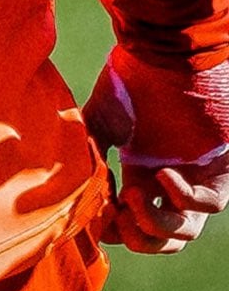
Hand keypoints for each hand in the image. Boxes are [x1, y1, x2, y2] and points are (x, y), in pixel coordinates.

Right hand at [84, 47, 228, 253]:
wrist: (167, 50)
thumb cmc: (133, 78)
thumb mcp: (100, 121)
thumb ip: (89, 157)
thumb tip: (76, 196)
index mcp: (141, 173)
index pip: (132, 224)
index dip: (113, 230)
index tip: (94, 215)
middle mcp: (170, 181)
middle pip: (164, 240)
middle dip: (137, 238)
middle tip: (118, 215)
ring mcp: (197, 177)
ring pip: (187, 232)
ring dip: (154, 225)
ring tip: (133, 197)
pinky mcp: (221, 168)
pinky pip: (209, 203)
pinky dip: (181, 197)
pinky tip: (161, 174)